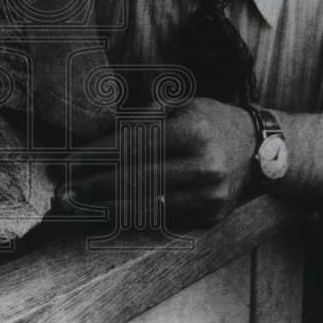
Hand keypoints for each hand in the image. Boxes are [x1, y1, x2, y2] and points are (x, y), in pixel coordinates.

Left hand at [63, 98, 255, 227]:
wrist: (260, 151)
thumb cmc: (211, 120)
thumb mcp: (183, 104)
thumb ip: (145, 114)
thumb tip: (102, 130)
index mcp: (192, 132)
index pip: (132, 146)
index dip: (95, 156)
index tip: (67, 163)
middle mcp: (202, 166)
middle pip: (133, 179)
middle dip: (92, 186)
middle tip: (62, 192)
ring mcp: (207, 196)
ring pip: (144, 204)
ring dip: (105, 206)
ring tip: (77, 206)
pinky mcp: (209, 216)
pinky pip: (161, 218)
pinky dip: (130, 216)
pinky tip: (106, 213)